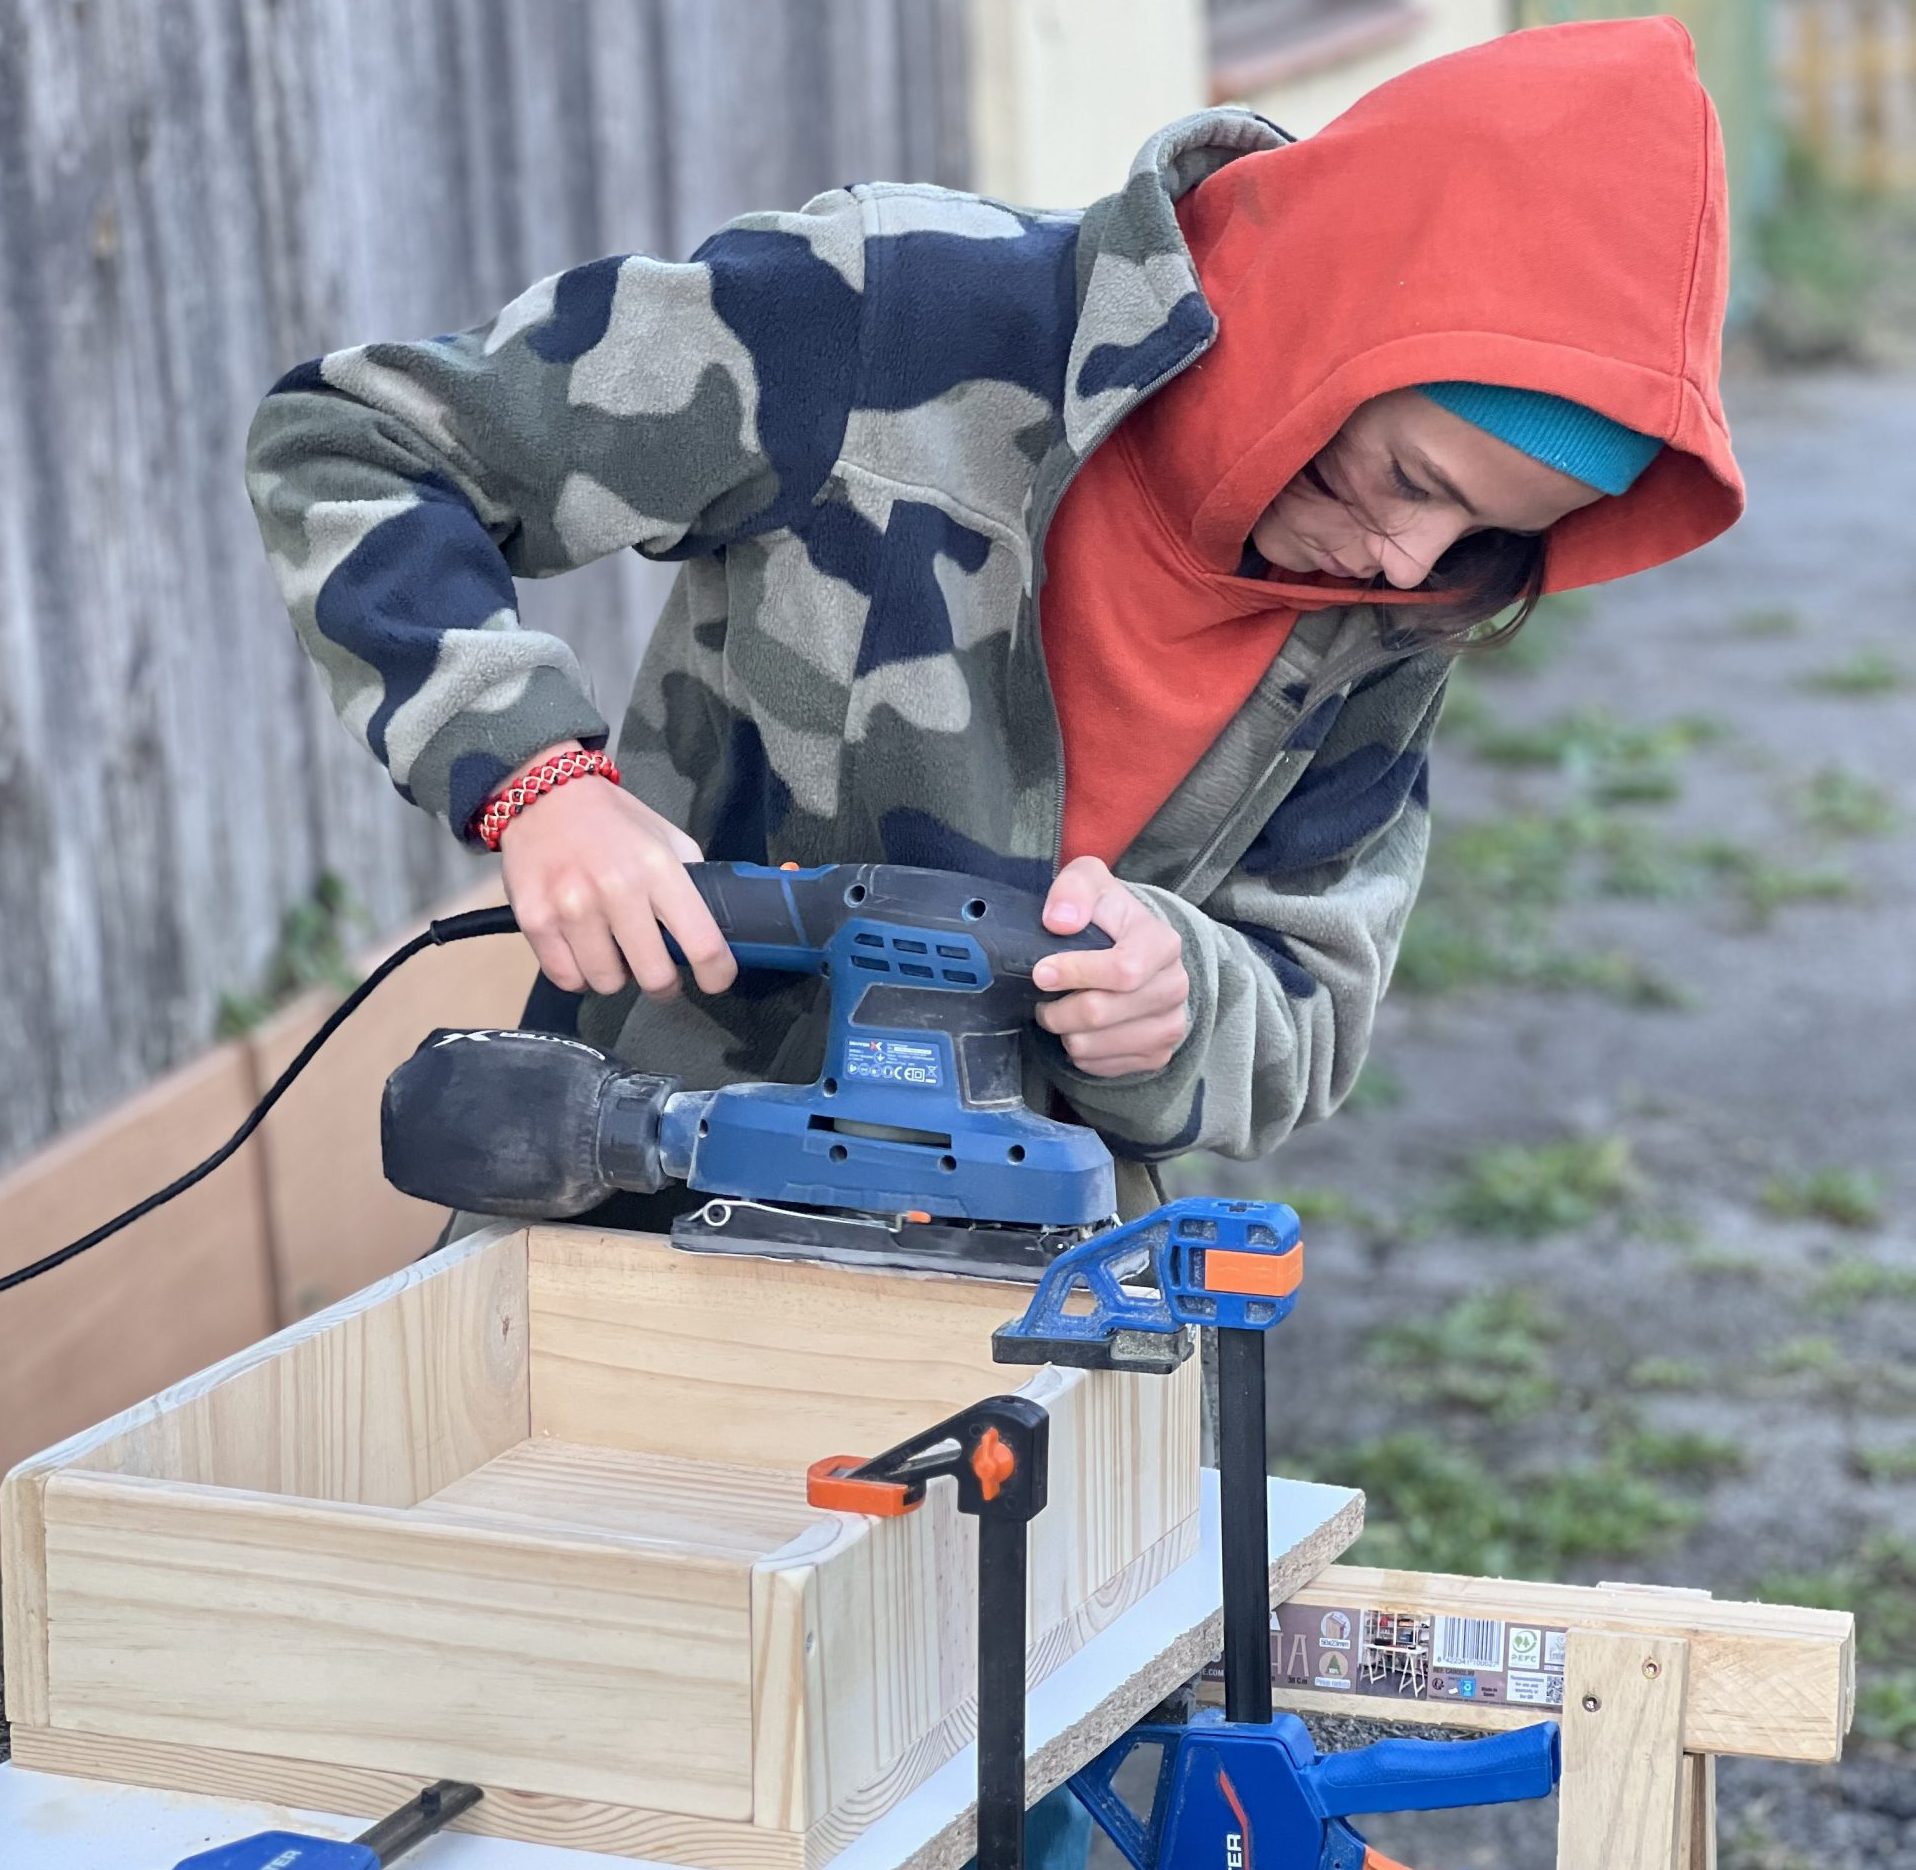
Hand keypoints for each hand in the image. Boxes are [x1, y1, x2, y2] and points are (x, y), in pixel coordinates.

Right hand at [495, 743, 736, 999]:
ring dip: (616, 977)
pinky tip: (582, 950)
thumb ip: (692, 883)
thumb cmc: (613, 822)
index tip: (715, 979)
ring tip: (613, 952)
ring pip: (607, 984)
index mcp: (658, 868)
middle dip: (664, 984)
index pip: (702, 943)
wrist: (544, 795)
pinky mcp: (534, 921)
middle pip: (654, 977)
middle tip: (659, 972)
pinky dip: (578, 973)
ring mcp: (571, 908)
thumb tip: (713, 931)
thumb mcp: (667, 838)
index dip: (717, 974)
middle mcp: (616, 889)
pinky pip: (567, 979)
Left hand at [1032, 856, 1189, 1077]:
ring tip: (1060, 1010)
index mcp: (1162, 943)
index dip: (1076, 973)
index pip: (1123, 971)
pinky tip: (1080, 1028)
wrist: (1134, 951)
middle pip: (1100, 1012)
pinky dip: (1077, 1051)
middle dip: (1057, 1008)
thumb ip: (1074, 890)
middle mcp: (1174, 987)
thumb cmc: (1106, 916)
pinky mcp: (1156, 1055)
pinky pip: (1098, 1066)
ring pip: (1092, 1045)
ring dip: (1063, 1031)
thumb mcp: (1089, 882)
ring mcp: (1170, 1026)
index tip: (1041, 972)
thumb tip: (1059, 921)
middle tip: (1043, 997)